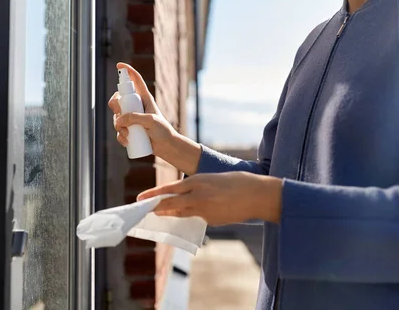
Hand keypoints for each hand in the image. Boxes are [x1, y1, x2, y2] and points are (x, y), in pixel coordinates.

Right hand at [109, 63, 176, 156]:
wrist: (166, 147)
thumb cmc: (163, 131)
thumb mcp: (150, 121)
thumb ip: (135, 117)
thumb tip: (118, 119)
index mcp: (144, 98)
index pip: (135, 80)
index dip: (127, 71)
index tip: (119, 65)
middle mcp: (136, 106)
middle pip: (119, 98)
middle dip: (115, 105)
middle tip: (119, 113)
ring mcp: (132, 117)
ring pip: (116, 116)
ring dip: (118, 126)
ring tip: (127, 134)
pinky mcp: (129, 129)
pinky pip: (119, 130)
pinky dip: (120, 136)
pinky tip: (126, 141)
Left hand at [137, 172, 283, 225]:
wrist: (258, 194)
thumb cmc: (238, 182)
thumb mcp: (212, 179)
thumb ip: (197, 187)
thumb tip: (186, 197)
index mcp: (197, 181)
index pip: (169, 189)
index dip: (153, 195)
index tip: (140, 198)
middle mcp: (197, 196)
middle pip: (170, 204)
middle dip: (155, 207)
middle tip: (143, 209)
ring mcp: (204, 210)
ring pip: (181, 213)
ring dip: (169, 213)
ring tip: (158, 213)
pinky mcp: (212, 220)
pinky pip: (197, 218)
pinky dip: (192, 215)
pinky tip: (190, 214)